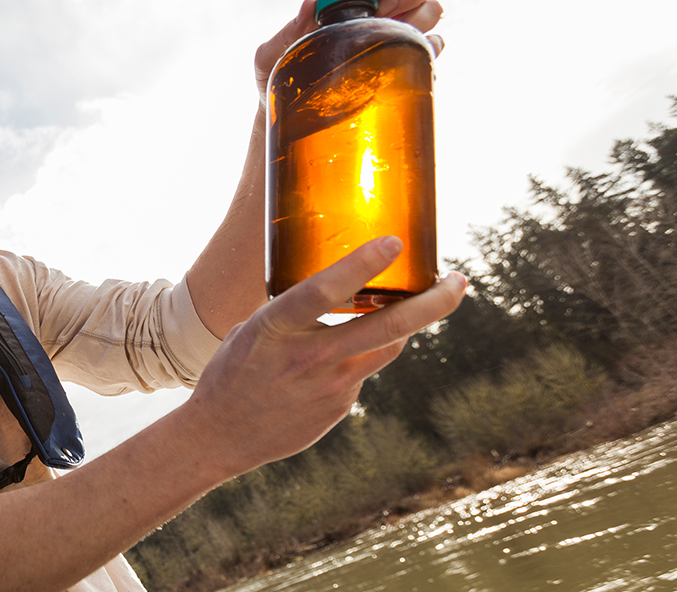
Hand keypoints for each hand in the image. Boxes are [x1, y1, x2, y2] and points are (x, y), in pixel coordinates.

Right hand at [183, 236, 465, 478]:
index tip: (395, 242)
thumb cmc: (232, 371)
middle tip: (458, 282)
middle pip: (389, 328)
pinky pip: (362, 373)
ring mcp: (330, 388)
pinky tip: (331, 363)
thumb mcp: (252, 329)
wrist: (219, 436)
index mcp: (276, 327)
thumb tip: (340, 290)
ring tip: (416, 305)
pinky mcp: (339, 409)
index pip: (325, 289)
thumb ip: (295, 312)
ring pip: (387, 348)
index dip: (363, 263)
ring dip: (405, 325)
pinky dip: (358, 358)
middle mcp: (309, 357)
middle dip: (434, 303)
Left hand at [253, 0, 444, 97]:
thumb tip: (310, 4)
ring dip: (425, 17)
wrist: (293, 116)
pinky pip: (429, 48)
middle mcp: (374, 14)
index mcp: (344, 1)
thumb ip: (287, 32)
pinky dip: (431, 46)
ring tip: (402, 35)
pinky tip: (419, 53)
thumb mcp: (271, 55)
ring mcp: (391, 37)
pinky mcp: (401, 63)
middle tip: (393, 12)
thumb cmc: (278, 79)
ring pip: (428, 12)